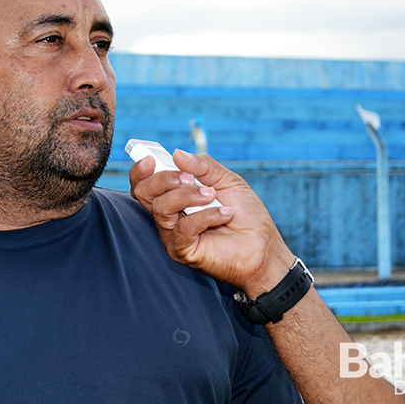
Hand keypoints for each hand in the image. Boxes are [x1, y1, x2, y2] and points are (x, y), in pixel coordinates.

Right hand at [129, 149, 294, 297]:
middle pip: (144, 193)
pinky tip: (224, 214)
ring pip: (162, 208)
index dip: (140, 170)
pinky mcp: (182, 251)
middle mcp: (168, 215)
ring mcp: (172, 234)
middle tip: (188, 177)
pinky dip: (205, 216)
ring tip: (212, 195)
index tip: (151, 158)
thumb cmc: (246, 215)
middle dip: (163, 179)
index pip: (143, 184)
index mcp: (173, 196)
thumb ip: (203, 167)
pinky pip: (183, 229)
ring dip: (188, 195)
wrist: (264, 246)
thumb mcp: (228, 181)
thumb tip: (177, 154)